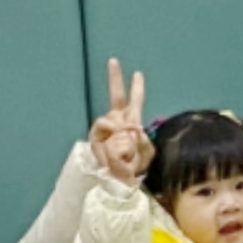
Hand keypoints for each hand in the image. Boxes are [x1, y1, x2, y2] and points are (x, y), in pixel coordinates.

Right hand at [90, 59, 152, 186]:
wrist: (117, 182)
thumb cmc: (134, 168)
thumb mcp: (146, 154)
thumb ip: (144, 141)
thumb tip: (132, 129)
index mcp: (132, 122)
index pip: (135, 101)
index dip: (136, 87)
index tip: (138, 73)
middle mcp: (117, 121)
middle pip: (115, 96)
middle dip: (115, 78)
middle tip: (113, 60)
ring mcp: (105, 128)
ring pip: (112, 119)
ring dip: (120, 133)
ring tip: (123, 152)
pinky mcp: (96, 137)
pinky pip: (104, 129)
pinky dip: (111, 139)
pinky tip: (113, 151)